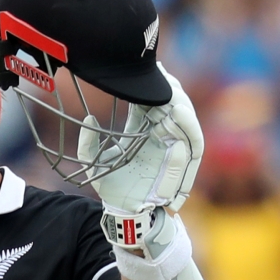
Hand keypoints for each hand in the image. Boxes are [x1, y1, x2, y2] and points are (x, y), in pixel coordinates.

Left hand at [78, 66, 202, 214]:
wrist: (124, 211)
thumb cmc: (111, 187)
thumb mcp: (93, 163)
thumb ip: (87, 143)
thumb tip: (89, 118)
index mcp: (141, 127)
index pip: (149, 99)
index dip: (150, 83)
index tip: (146, 68)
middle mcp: (160, 133)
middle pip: (171, 102)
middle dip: (168, 87)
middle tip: (160, 72)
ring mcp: (172, 146)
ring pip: (185, 118)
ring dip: (180, 103)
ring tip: (171, 89)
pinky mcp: (181, 161)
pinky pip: (191, 143)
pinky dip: (189, 127)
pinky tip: (180, 112)